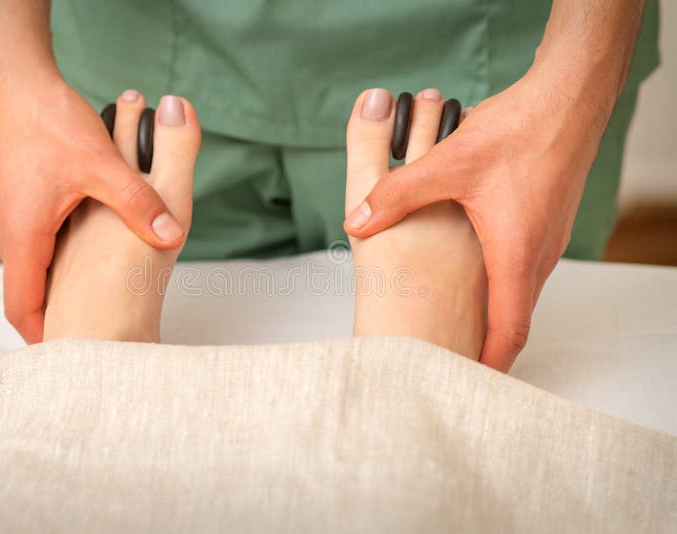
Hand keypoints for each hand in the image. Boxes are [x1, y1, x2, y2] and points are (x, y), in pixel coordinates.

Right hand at [0, 79, 182, 342]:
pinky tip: (95, 264)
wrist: (16, 83)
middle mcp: (13, 236)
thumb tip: (172, 233)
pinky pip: (43, 250)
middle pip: (31, 297)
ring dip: (63, 293)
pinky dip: (63, 265)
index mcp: (23, 238)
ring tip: (97, 314)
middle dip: (58, 323)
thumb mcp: (100, 165)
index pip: (24, 309)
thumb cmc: (48, 122)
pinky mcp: (27, 206)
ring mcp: (18, 222)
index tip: (73, 364)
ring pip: (39, 273)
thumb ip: (139, 201)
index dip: (47, 340)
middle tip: (93, 346)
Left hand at [344, 70, 610, 371]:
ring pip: (517, 291)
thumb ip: (397, 193)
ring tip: (459, 327)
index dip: (485, 363)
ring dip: (493, 313)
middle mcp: (537, 254)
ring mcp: (546, 239)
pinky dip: (501, 283)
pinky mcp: (546, 221)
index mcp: (515, 253)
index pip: (507, 330)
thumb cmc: (519, 131)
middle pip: (513, 317)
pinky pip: (523, 266)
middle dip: (484, 344)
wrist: (570, 97)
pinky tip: (474, 271)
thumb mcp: (449, 163)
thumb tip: (356, 222)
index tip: (465, 386)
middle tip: (452, 363)